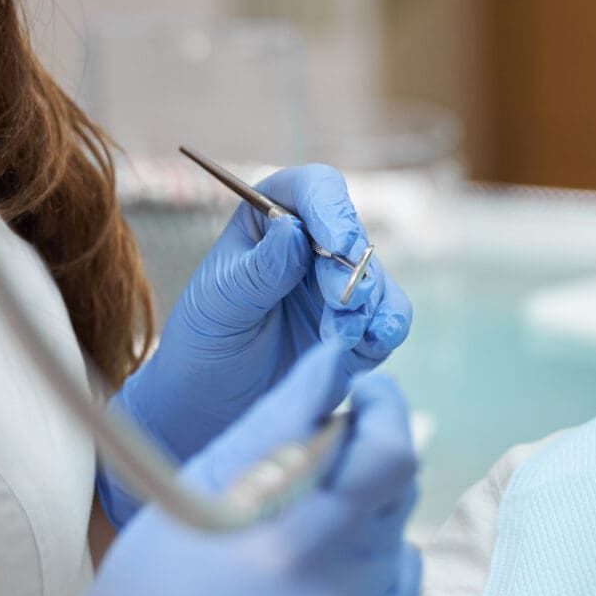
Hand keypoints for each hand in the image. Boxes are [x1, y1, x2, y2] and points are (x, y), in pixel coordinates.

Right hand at [0, 342, 423, 595]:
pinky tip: (315, 574)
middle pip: (398, 486)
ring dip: (364, 511)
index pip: (388, 454)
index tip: (364, 394)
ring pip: (398, 529)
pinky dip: (373, 561)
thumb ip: (285, 417)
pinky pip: (401, 578)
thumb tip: (341, 359)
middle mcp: (332, 588)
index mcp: (285, 535)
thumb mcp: (206, 480)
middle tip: (317, 462)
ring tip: (297, 531)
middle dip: (367, 456)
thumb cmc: (159, 571)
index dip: (385, 409)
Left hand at [101, 165, 411, 525]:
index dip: (331, 208)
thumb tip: (293, 230)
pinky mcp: (361, 327)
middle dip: (350, 269)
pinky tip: (369, 343)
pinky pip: (391, 317)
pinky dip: (387, 327)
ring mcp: (339, 287)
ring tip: (338, 337)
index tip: (337, 244)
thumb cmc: (204, 344)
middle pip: (353, 235)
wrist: (211, 405)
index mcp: (270, 220)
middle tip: (338, 303)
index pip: (312, 190)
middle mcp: (313, 246)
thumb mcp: (218, 305)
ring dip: (367, 305)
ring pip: (377, 278)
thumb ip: (258, 270)